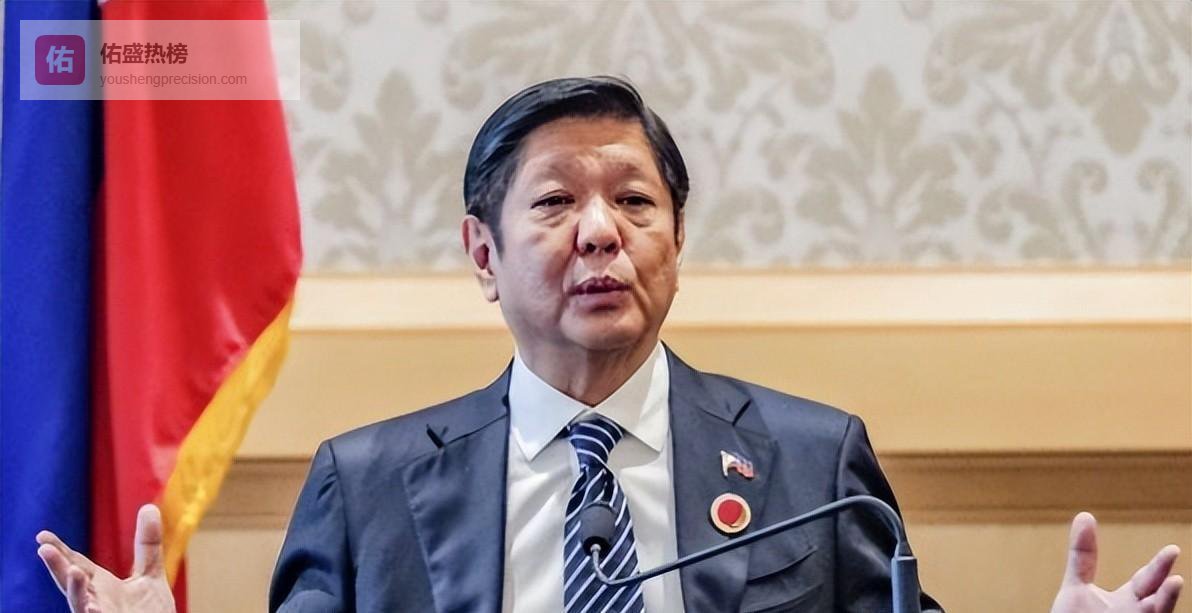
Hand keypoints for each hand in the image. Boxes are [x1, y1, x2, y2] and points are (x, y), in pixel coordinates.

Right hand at [37, 504, 176, 612]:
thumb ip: (148, 544)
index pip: (76, 564)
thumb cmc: (149, 611)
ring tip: (73, 571)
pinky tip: (92, 606)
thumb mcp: (150, 573)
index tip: (42, 536)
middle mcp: (95, 600)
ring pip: (80, 604)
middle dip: (58, 566)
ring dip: (76, 590)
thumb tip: (149, 507)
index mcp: (101, 585)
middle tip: (44, 548)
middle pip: (72, 582)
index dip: (61, 551)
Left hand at [1051, 512, 1182, 612]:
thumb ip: (1082, 556)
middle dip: (1168, 590)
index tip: (1173, 550)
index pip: (1148, 581)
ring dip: (1166, 605)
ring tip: (1173, 588)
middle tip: (1176, 575)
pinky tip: (1152, 609)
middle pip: (1158, 602)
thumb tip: (1085, 515)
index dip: (1160, 567)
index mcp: (1128, 601)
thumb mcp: (1076, 587)